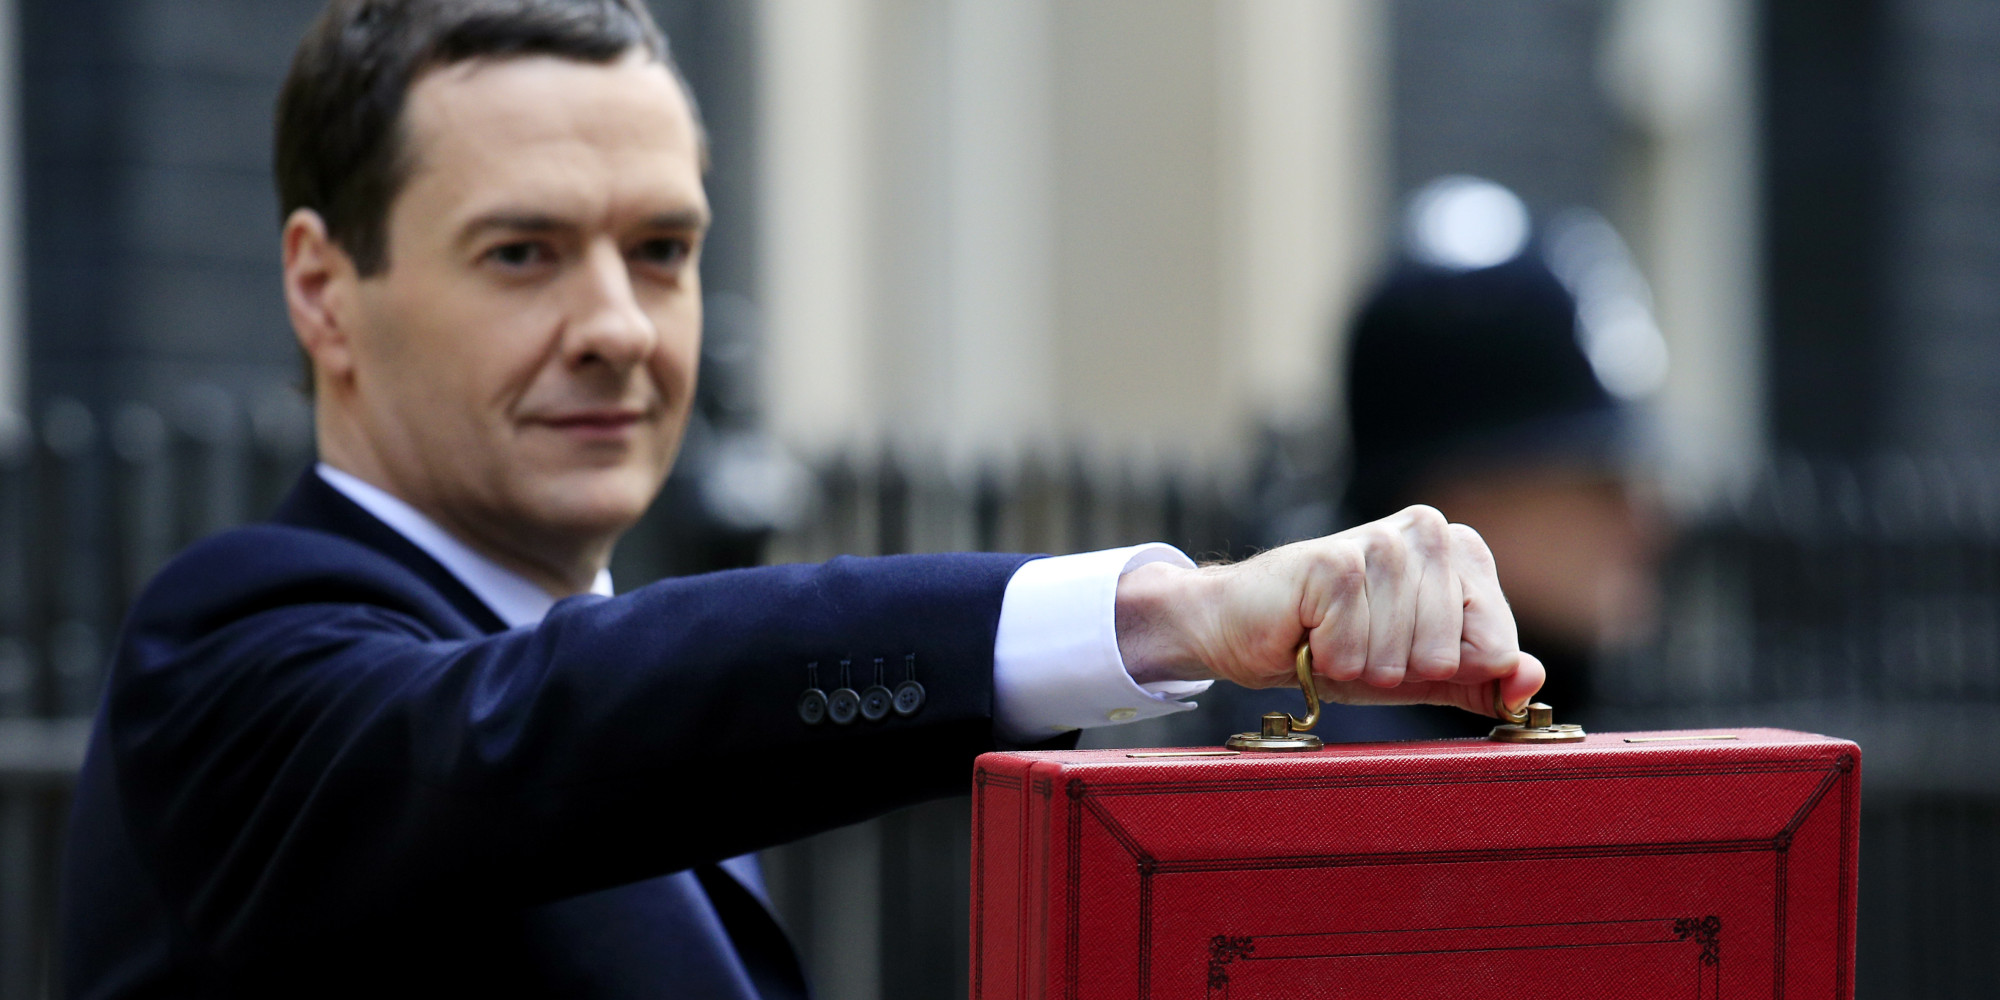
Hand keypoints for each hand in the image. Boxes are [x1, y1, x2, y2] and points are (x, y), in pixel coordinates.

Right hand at [1115, 505, 1544, 716]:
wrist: (1243, 629)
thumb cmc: (1335, 645)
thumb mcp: (1422, 672)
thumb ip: (1484, 679)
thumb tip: (1531, 681)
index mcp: (1462, 551)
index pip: (1497, 647)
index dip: (1446, 670)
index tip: (1403, 648)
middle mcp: (1430, 531)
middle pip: (1454, 655)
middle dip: (1401, 670)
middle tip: (1360, 644)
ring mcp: (1383, 541)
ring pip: (1407, 656)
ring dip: (1362, 666)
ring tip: (1334, 638)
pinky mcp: (1337, 562)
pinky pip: (1357, 652)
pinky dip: (1329, 660)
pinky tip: (1309, 630)